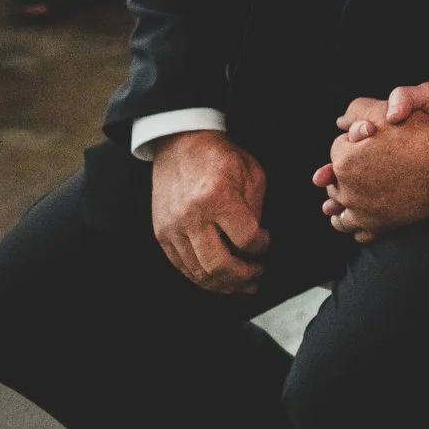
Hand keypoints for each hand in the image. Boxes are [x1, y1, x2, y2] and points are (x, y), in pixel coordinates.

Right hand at [150, 130, 269, 294]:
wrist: (181, 143)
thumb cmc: (220, 157)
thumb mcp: (251, 172)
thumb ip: (256, 209)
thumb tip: (256, 241)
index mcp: (218, 197)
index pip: (245, 238)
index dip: (261, 246)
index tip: (266, 242)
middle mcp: (192, 216)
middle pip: (219, 264)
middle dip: (243, 276)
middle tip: (257, 275)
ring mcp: (173, 228)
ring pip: (198, 271)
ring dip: (223, 284)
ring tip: (241, 285)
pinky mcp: (162, 234)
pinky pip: (182, 267)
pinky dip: (201, 278)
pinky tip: (218, 279)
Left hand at [315, 96, 428, 240]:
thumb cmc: (421, 138)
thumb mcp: (388, 111)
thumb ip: (358, 110)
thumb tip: (341, 122)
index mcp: (345, 160)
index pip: (336, 149)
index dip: (353, 142)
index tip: (369, 141)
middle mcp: (348, 189)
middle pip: (333, 180)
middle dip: (343, 172)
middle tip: (365, 164)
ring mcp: (361, 212)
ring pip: (338, 211)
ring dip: (342, 202)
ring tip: (357, 192)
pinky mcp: (377, 227)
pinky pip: (356, 231)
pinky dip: (356, 223)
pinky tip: (365, 212)